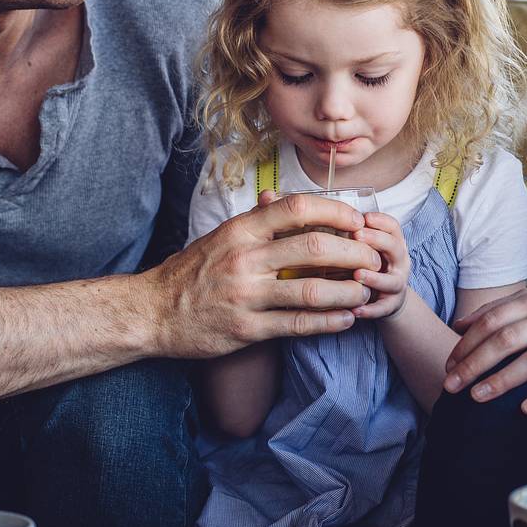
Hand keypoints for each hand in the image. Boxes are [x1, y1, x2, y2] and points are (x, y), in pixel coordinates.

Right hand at [139, 191, 383, 358]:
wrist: (153, 311)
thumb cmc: (192, 271)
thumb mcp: (221, 236)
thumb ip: (256, 219)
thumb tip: (285, 197)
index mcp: (241, 230)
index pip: (297, 208)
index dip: (335, 212)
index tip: (357, 220)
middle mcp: (245, 259)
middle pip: (314, 249)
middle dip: (354, 253)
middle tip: (373, 258)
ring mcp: (246, 296)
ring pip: (311, 291)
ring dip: (347, 292)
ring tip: (365, 292)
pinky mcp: (246, 329)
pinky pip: (297, 324)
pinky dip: (328, 322)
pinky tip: (346, 319)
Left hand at [349, 212, 411, 319]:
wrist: (389, 299)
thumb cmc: (374, 266)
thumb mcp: (370, 248)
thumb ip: (357, 235)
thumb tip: (328, 216)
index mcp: (394, 244)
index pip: (393, 227)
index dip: (381, 221)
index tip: (365, 217)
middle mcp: (399, 263)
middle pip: (395, 248)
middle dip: (376, 240)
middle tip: (357, 235)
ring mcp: (397, 284)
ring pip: (391, 281)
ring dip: (374, 277)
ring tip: (357, 274)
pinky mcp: (390, 306)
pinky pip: (382, 308)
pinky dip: (369, 310)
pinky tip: (355, 310)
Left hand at [441, 288, 526, 413]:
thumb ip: (507, 307)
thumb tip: (461, 324)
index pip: (493, 319)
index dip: (467, 342)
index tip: (449, 363)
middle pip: (505, 339)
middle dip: (472, 363)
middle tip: (450, 385)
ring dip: (500, 381)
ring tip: (475, 397)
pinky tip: (524, 409)